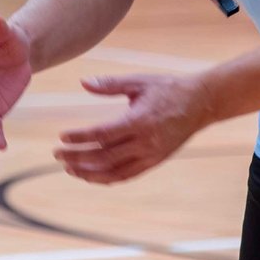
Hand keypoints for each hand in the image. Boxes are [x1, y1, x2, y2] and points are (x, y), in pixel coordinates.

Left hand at [53, 74, 212, 184]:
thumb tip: (83, 82)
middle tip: (57, 155)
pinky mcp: (155, 161)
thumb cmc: (168, 88)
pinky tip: (91, 175)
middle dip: (78, 158)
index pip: (103, 134)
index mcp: (140, 121)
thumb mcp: (139, 81)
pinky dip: (107, 178)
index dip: (80, 138)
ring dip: (89, 173)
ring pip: (115, 172)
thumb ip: (110, 84)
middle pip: (104, 157)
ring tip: (69, 169)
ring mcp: (151, 155)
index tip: (62, 137)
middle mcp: (146, 142)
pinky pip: (127, 175)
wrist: (201, 102)